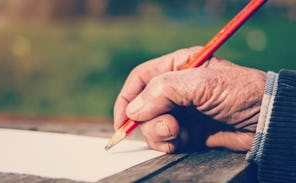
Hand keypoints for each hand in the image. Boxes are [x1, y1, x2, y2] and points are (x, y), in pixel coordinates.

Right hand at [113, 47, 265, 152]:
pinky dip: (170, 144)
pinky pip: (166, 140)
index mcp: (177, 67)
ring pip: (151, 125)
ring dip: (160, 133)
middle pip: (142, 106)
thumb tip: (134, 109)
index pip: (141, 79)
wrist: (265, 120)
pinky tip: (186, 140)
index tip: (122, 119)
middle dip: (149, 120)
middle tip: (168, 126)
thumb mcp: (202, 82)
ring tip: (179, 132)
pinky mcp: (187, 131)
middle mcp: (175, 89)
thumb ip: (164, 90)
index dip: (127, 98)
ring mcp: (180, 111)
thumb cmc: (239, 92)